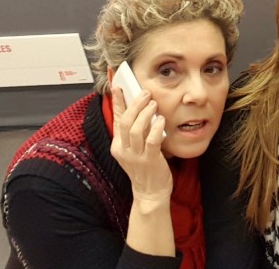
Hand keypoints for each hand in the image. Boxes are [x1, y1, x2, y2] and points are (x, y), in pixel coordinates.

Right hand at [110, 87, 171, 203]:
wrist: (150, 192)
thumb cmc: (145, 167)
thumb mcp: (135, 148)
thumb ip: (136, 131)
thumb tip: (141, 109)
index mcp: (118, 146)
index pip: (116, 119)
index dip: (117, 102)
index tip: (118, 86)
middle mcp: (123, 150)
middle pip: (125, 122)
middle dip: (134, 104)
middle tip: (145, 93)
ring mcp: (135, 156)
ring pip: (135, 130)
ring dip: (144, 113)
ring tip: (153, 103)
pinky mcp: (150, 161)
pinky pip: (151, 141)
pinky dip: (155, 128)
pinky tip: (161, 120)